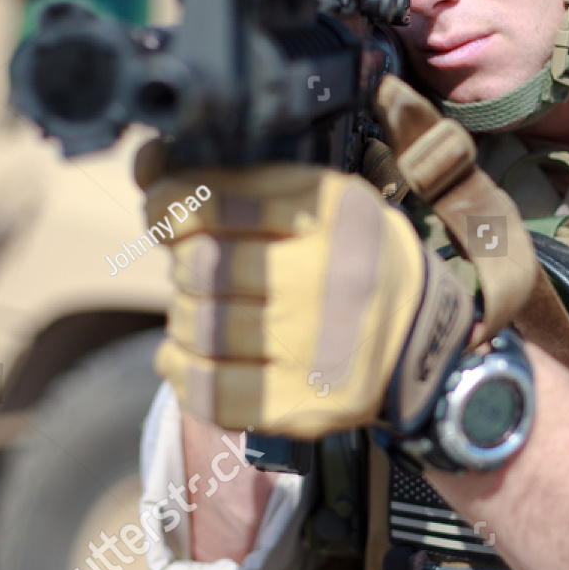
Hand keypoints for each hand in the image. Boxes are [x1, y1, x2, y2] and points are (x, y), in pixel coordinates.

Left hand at [137, 152, 474, 439]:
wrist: (424, 338)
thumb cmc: (352, 258)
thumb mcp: (318, 200)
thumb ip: (237, 180)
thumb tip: (144, 164)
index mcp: (332, 215)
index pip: (216, 202)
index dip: (170, 206)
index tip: (168, 214)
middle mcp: (328, 279)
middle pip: (201, 267)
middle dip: (186, 265)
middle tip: (205, 270)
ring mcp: (317, 348)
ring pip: (199, 327)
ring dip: (185, 316)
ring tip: (208, 312)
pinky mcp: (305, 405)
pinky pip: (209, 390)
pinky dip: (181, 368)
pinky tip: (188, 355)